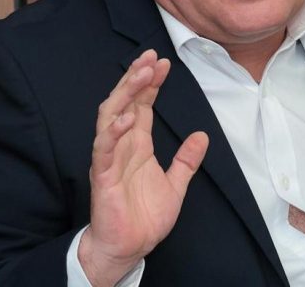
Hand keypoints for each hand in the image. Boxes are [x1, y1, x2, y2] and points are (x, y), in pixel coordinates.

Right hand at [78, 49, 208, 286]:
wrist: (129, 248)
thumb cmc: (145, 217)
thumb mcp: (176, 184)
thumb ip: (187, 160)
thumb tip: (202, 135)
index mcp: (137, 144)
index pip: (141, 105)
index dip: (150, 83)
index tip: (164, 63)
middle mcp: (122, 145)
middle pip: (124, 102)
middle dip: (136, 77)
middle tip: (150, 57)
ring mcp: (110, 158)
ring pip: (110, 117)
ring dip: (125, 94)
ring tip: (141, 74)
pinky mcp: (102, 176)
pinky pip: (104, 149)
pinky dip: (113, 132)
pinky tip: (127, 118)